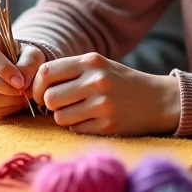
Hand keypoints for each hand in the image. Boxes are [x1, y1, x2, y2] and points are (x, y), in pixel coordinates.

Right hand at [0, 33, 45, 116]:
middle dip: (4, 87)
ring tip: (21, 97)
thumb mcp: (31, 54)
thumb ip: (29, 64)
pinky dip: (3, 109)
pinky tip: (14, 102)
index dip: (4, 70)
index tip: (21, 81)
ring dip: (6, 100)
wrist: (16, 69)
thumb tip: (21, 82)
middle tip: (22, 91)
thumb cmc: (22, 57)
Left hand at [31, 53, 180, 135]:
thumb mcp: (98, 66)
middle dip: (49, 104)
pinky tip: (92, 119)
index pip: (46, 72)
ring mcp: (103, 104)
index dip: (37, 85)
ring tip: (77, 111)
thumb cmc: (120, 82)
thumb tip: (33, 87)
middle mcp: (96, 81)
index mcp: (91, 61)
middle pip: (50, 98)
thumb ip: (69, 71)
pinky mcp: (108, 125)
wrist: (158, 99)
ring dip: (63, 117)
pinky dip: (78, 126)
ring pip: (60, 117)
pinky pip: (75, 129)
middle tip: (58, 104)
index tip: (41, 92)